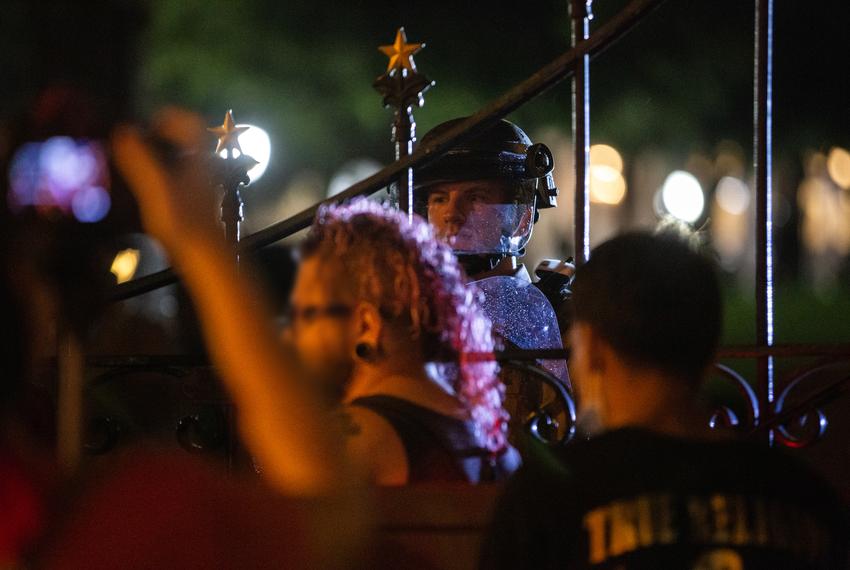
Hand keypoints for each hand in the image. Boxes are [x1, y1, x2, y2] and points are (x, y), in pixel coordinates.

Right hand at [112, 109, 220, 253]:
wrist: (208, 260)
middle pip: (189, 144)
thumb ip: (139, 158)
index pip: (191, 123)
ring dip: (166, 161)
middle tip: (141, 144)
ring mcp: (209, 190)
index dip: (170, 117)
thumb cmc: (184, 223)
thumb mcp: (155, 186)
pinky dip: (169, 181)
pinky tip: (153, 195)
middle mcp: (209, 170)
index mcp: (201, 159)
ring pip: (188, 165)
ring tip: (141, 168)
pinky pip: (186, 185)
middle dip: (165, 139)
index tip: (150, 123)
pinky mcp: (203, 208)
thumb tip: (124, 131)